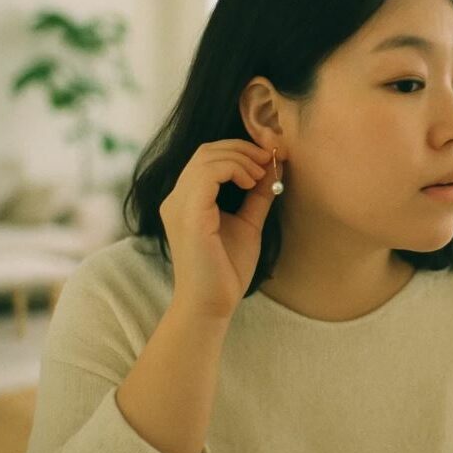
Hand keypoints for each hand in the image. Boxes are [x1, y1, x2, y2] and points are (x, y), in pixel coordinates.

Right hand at [159, 140, 274, 319]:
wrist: (212, 304)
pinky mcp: (188, 215)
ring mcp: (178, 205)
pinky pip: (207, 174)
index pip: (208, 157)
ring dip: (241, 158)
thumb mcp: (248, 223)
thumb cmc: (226, 270)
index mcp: (186, 200)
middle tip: (269, 158)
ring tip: (262, 174)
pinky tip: (251, 182)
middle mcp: (176, 198)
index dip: (239, 149)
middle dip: (242, 148)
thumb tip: (276, 168)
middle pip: (206, 150)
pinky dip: (234, 169)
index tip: (269, 157)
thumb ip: (257, 196)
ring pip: (207, 157)